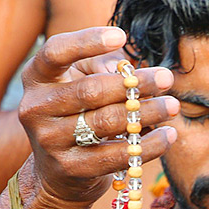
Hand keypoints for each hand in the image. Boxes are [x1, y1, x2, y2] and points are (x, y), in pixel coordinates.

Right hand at [18, 27, 178, 208]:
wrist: (58, 171)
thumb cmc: (77, 114)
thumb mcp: (79, 83)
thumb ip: (100, 68)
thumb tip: (133, 73)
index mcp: (37, 77)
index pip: (55, 52)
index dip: (86, 42)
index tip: (121, 36)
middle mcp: (35, 108)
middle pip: (91, 90)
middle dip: (134, 84)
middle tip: (166, 78)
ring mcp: (49, 140)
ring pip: (106, 122)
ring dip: (146, 113)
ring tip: (172, 106)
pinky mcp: (70, 167)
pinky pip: (116, 155)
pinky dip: (147, 145)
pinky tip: (167, 135)